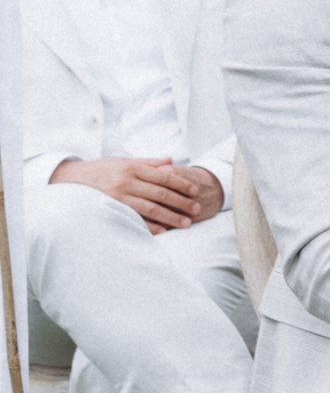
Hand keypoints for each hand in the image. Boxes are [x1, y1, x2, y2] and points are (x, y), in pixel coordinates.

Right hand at [53, 157, 218, 231]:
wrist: (68, 180)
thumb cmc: (100, 171)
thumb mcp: (122, 162)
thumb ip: (147, 163)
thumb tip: (170, 160)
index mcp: (131, 168)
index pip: (163, 176)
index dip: (182, 184)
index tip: (196, 191)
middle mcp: (125, 182)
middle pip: (160, 194)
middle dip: (181, 202)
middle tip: (197, 209)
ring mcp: (117, 198)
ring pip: (150, 208)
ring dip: (171, 217)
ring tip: (186, 223)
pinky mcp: (110, 210)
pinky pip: (134, 220)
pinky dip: (150, 226)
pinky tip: (164, 231)